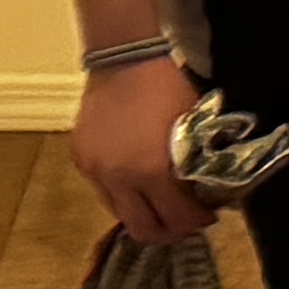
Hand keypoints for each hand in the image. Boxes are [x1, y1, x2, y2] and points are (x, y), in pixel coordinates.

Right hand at [73, 57, 215, 246]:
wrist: (125, 58)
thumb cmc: (165, 87)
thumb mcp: (191, 130)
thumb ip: (194, 166)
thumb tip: (205, 192)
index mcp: (150, 171)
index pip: (177, 218)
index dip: (197, 222)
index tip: (207, 216)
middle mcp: (119, 177)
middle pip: (143, 229)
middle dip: (168, 231)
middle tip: (183, 221)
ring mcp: (95, 170)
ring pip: (119, 213)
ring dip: (141, 212)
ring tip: (158, 201)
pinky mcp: (81, 158)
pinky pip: (102, 189)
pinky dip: (121, 191)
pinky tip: (134, 178)